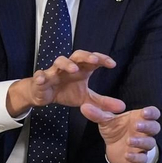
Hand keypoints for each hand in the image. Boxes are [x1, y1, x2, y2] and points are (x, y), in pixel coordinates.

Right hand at [8, 50, 125, 123]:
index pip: (93, 60)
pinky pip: (40, 75)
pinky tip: (42, 78)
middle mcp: (69, 67)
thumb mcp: (86, 99)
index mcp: (81, 70)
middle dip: (86, 56)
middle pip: (77, 55)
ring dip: (67, 64)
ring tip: (74, 69)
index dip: (102, 59)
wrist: (44, 95)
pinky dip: (40, 76)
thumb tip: (122, 107)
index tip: (112, 64)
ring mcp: (54, 72)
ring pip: (59, 62)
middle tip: (95, 60)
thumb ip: (102, 102)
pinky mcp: (41, 79)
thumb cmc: (66, 92)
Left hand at [99, 106, 160, 162]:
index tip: (144, 112)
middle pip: (155, 128)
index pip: (153, 113)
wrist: (113, 148)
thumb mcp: (105, 121)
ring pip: (150, 143)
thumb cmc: (115, 130)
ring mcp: (143, 145)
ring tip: (129, 140)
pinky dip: (136, 157)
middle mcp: (144, 132)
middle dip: (147, 126)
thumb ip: (97, 114)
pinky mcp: (139, 158)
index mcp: (139, 118)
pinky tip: (127, 154)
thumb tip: (84, 107)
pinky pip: (142, 158)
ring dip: (141, 141)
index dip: (152, 113)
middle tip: (136, 125)